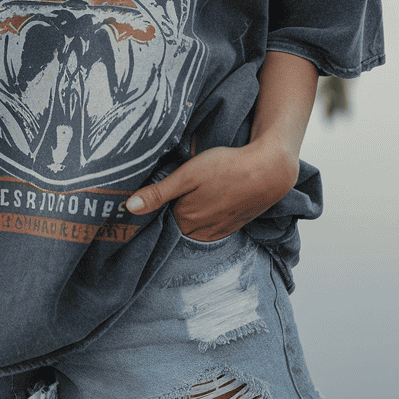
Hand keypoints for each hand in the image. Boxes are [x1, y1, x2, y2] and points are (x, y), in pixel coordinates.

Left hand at [125, 141, 297, 240]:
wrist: (269, 171)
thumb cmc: (227, 167)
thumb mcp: (188, 174)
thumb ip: (159, 192)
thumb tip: (129, 208)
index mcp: (185, 219)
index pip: (158, 219)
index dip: (152, 207)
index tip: (146, 196)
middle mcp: (200, 231)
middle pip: (175, 225)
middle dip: (168, 213)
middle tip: (166, 193)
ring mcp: (218, 231)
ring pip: (192, 228)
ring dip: (187, 217)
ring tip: (187, 197)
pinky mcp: (232, 226)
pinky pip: (209, 228)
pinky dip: (203, 220)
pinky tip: (206, 202)